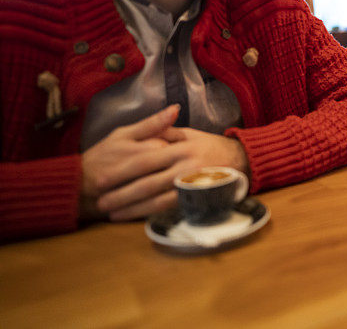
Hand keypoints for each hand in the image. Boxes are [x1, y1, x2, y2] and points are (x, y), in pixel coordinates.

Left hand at [95, 127, 247, 220]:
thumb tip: (145, 131)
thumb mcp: (191, 133)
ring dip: (132, 208)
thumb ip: (166, 132)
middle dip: (121, 194)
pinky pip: (171, 207)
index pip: (146, 160)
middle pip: (148, 183)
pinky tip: (135, 216)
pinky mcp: (197, 198)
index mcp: (180, 148)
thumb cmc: (212, 145)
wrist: (243, 159)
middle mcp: (185, 167)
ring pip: (157, 199)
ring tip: (111, 214)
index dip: (122, 171)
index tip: (102, 179)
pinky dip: (151, 213)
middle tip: (100, 202)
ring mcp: (192, 184)